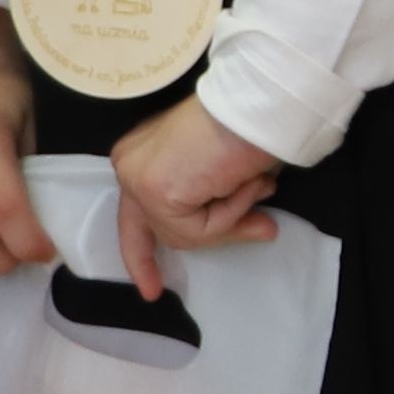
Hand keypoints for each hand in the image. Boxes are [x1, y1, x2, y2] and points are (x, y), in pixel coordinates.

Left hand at [107, 100, 284, 300]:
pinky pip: (197, 230)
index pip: (135, 217)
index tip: (151, 292)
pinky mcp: (155, 191)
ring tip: (254, 180)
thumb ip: (227, 204)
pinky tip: (243, 180)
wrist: (256, 102)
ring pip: (185, 234)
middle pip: (169, 230)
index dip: (142, 256)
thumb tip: (264, 230)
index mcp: (142, 155)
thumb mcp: (230, 170)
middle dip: (222, 225)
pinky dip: (232, 210)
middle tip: (262, 214)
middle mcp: (130, 165)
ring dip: (233, 211)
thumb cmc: (249, 123)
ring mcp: (138, 179)